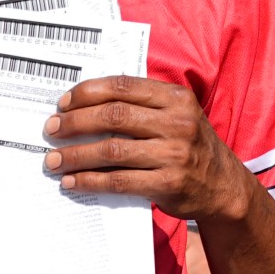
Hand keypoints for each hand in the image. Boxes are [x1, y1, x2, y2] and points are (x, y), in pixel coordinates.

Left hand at [44, 76, 256, 223]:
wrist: (224, 187)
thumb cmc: (191, 147)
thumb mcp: (178, 116)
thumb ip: (143, 106)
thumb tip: (84, 106)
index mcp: (176, 99)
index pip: (122, 86)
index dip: (86, 93)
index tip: (62, 104)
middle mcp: (178, 123)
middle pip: (113, 116)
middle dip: (74, 123)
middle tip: (50, 131)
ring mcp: (175, 154)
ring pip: (111, 150)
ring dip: (75, 155)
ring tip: (53, 160)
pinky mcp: (169, 183)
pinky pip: (118, 181)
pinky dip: (90, 181)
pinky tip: (72, 181)